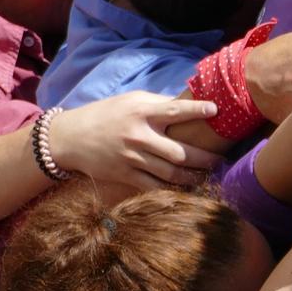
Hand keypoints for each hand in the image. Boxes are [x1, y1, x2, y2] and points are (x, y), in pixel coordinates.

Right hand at [44, 92, 224, 188]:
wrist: (69, 138)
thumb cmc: (105, 115)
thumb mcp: (129, 101)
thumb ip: (158, 103)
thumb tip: (189, 101)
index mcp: (140, 112)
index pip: (174, 111)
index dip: (197, 110)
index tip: (216, 110)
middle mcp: (138, 136)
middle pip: (182, 153)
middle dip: (206, 159)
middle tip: (221, 159)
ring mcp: (132, 158)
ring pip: (173, 174)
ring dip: (195, 177)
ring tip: (208, 175)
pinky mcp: (126, 175)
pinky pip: (157, 187)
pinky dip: (175, 189)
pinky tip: (188, 188)